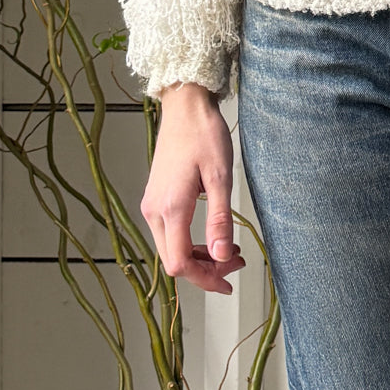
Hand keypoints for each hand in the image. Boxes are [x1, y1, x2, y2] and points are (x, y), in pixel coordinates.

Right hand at [140, 82, 247, 294]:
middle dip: (205, 270)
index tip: (229, 281)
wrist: (185, 107)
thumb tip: (222, 256)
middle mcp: (154, 211)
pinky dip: (190, 242)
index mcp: (170, 208)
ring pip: (170, 248)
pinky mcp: (156, 198)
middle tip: (236, 264)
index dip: (205, 279)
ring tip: (229, 251)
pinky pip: (169, 233)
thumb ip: (219, 219)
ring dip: (199, 257)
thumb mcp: (220, 177)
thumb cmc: (204, 135)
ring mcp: (152, 204)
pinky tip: (212, 236)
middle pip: (173, 260)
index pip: (180, 263)